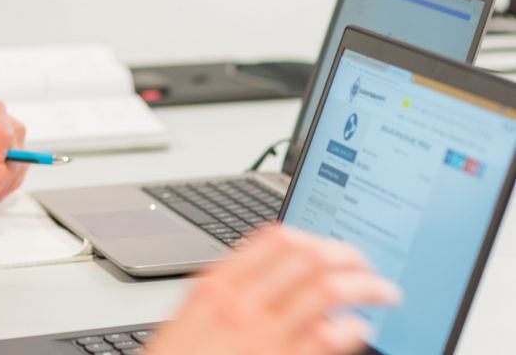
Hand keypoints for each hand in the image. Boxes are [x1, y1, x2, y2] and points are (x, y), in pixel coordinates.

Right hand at [145, 225, 400, 354]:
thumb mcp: (193, 318)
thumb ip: (229, 293)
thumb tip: (269, 277)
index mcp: (218, 285)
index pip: (275, 239)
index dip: (314, 238)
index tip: (331, 247)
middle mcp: (242, 303)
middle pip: (308, 258)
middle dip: (348, 257)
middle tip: (368, 266)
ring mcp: (264, 335)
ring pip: (327, 291)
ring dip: (365, 286)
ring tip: (383, 291)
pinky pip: (330, 338)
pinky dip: (354, 328)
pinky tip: (362, 328)